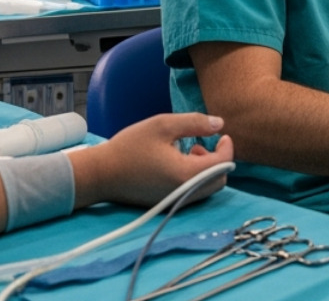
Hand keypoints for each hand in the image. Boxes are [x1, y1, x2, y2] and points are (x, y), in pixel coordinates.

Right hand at [83, 113, 233, 207]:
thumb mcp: (162, 125)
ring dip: (207, 169)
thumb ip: (194, 123)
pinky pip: (194, 193)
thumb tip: (219, 124)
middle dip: (218, 160)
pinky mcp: (168, 204)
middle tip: (201, 143)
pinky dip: (196, 178)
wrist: (101, 174)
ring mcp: (176, 202)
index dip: (227, 147)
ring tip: (188, 151)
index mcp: (186, 174)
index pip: (223, 164)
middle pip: (220, 180)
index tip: (222, 134)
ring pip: (208, 188)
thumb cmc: (130, 147)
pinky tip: (178, 163)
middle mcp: (185, 193)